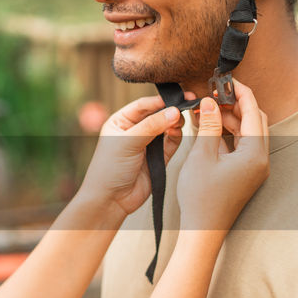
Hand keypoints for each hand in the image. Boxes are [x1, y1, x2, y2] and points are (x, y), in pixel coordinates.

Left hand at [77, 94, 188, 219]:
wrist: (111, 199)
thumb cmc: (110, 168)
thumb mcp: (128, 141)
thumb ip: (152, 126)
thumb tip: (174, 111)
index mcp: (121, 122)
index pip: (143, 105)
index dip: (160, 101)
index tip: (178, 97)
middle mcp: (134, 131)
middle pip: (157, 115)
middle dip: (171, 111)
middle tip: (187, 106)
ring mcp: (147, 145)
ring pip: (166, 129)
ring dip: (175, 124)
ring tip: (181, 122)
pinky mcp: (158, 159)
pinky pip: (171, 144)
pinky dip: (177, 138)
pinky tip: (178, 133)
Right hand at [177, 81, 268, 231]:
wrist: (203, 231)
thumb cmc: (201, 196)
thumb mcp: (202, 155)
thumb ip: (208, 125)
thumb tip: (210, 102)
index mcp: (255, 154)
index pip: (253, 112)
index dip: (240, 92)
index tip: (226, 80)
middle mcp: (261, 160)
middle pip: (255, 121)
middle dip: (236, 105)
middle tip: (215, 94)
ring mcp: (255, 169)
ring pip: (248, 134)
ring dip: (230, 120)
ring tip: (207, 110)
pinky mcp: (246, 175)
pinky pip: (242, 146)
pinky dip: (228, 134)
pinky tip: (209, 128)